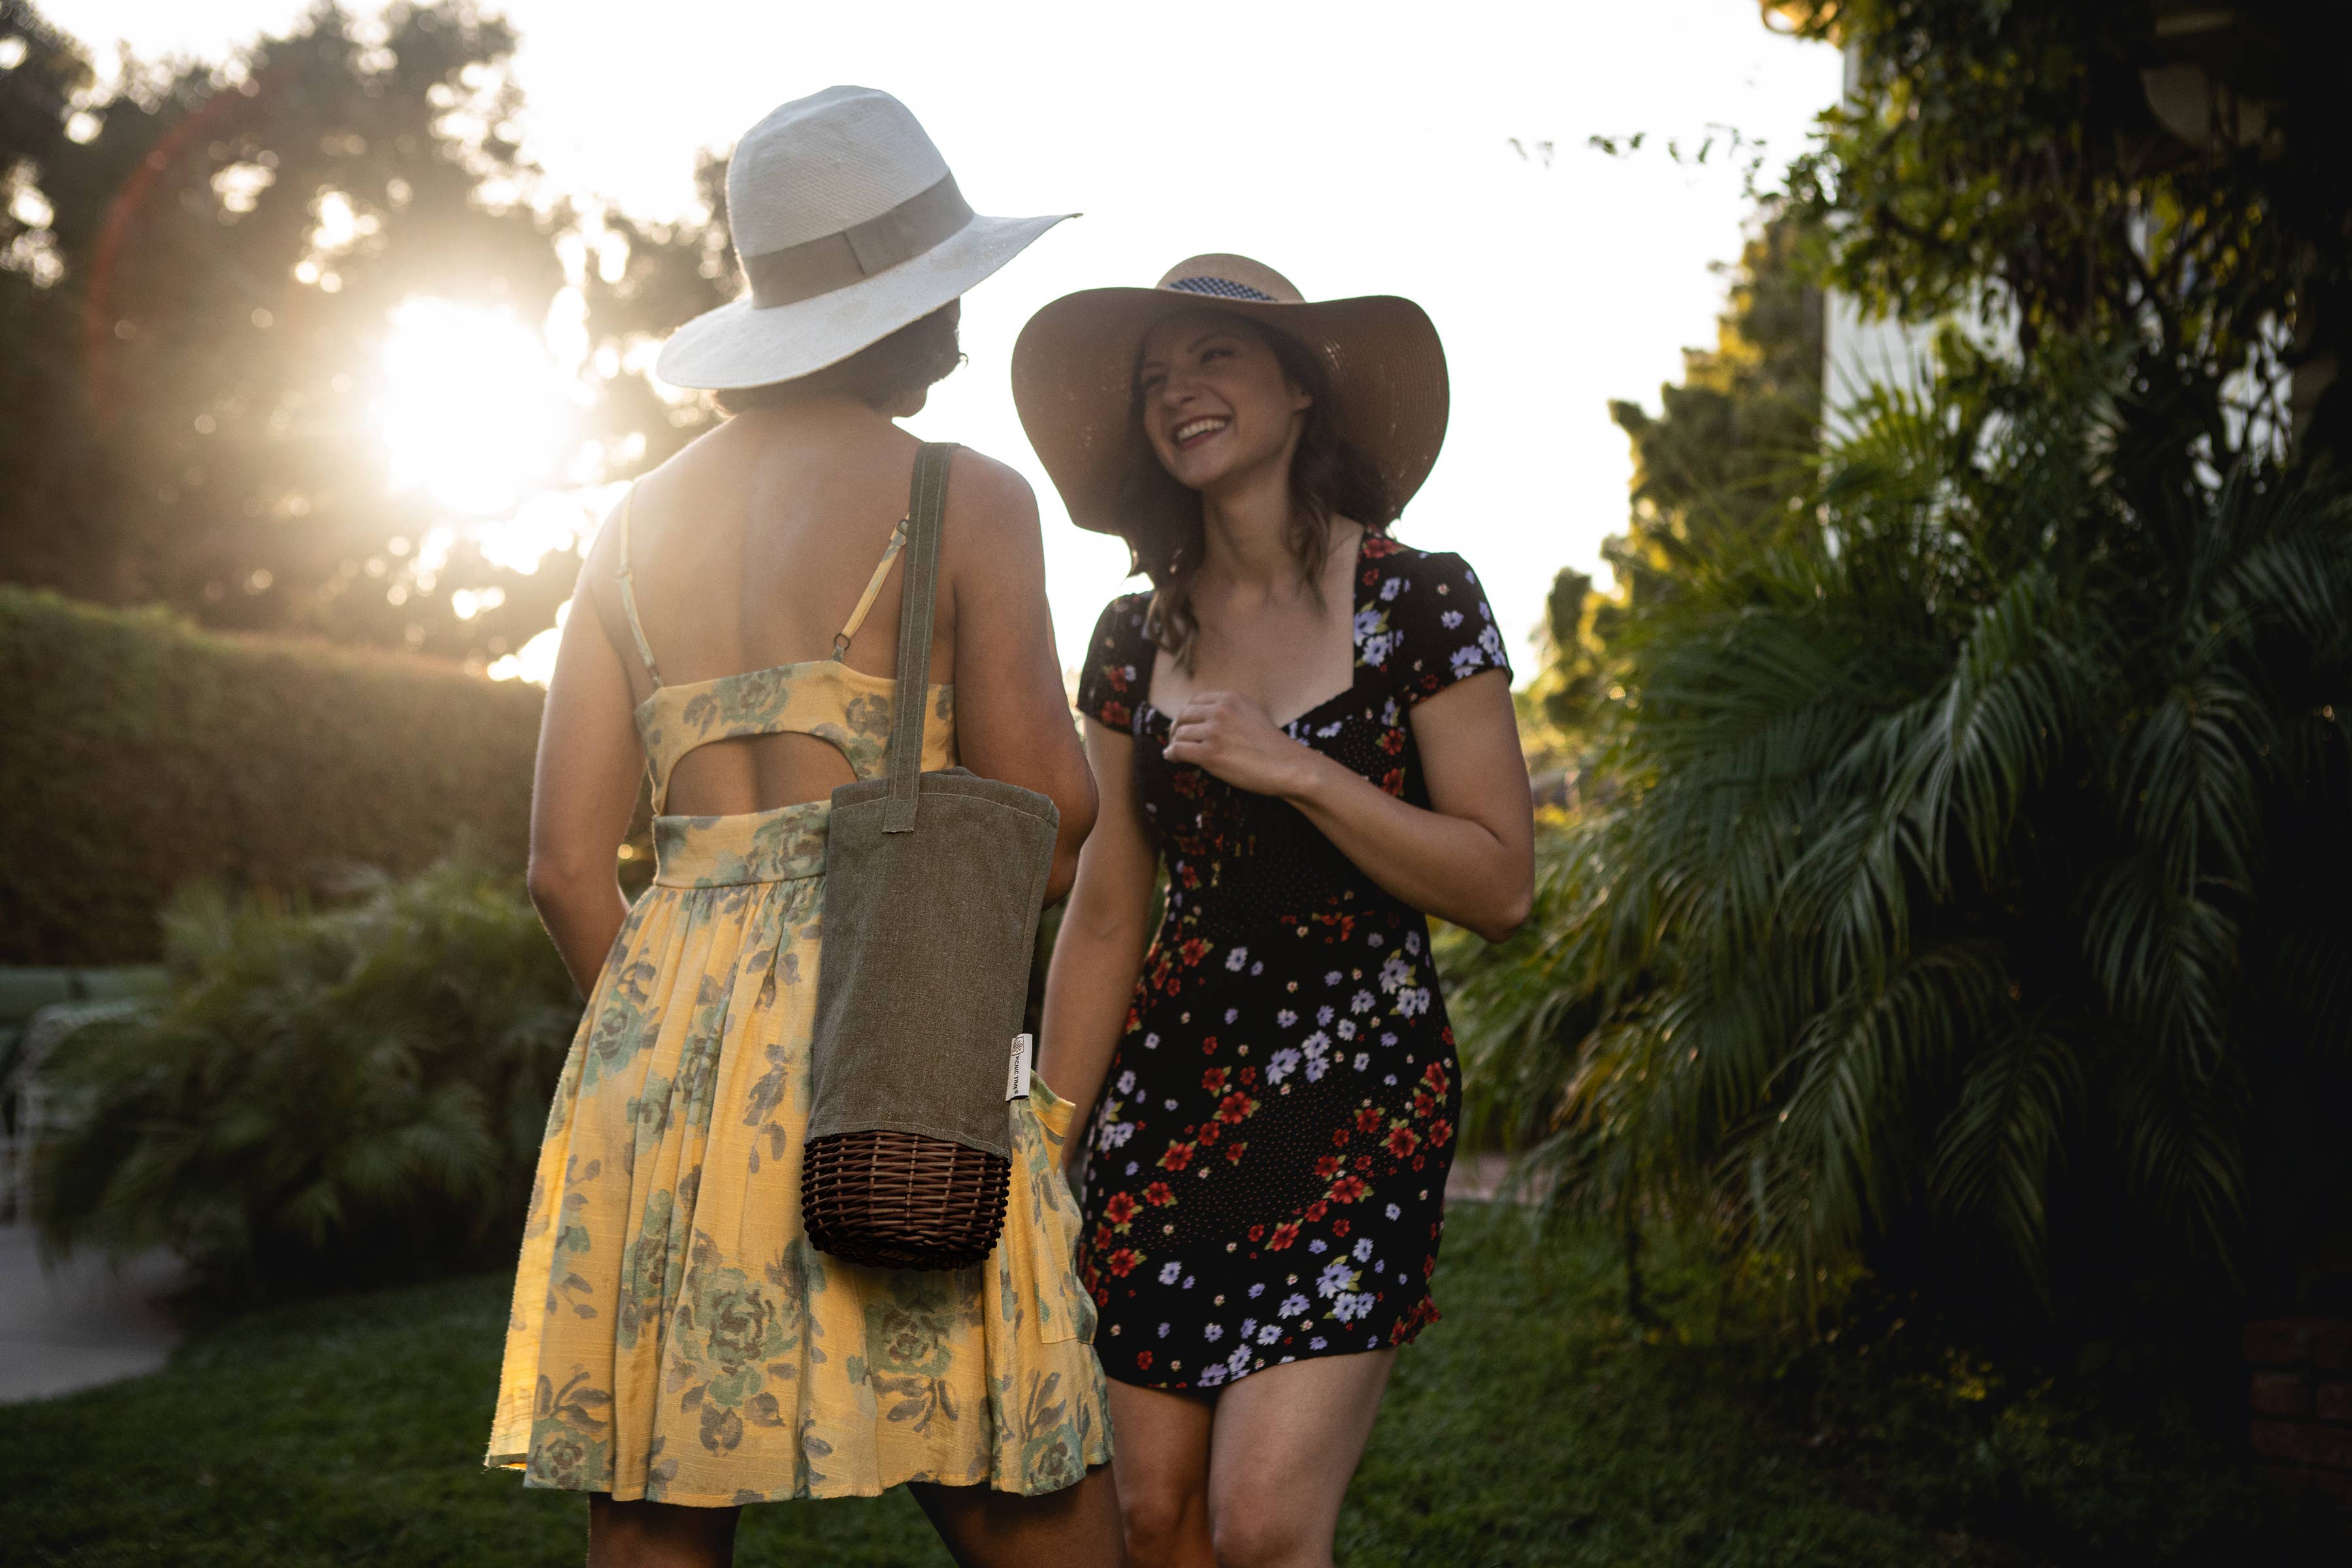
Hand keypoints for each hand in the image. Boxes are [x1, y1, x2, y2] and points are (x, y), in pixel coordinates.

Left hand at [1161, 690, 1321, 798]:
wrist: (1288, 766)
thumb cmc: (1273, 746)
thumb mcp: (1253, 714)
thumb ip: (1231, 711)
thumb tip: (1206, 719)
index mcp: (1231, 698)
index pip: (1195, 700)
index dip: (1186, 714)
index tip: (1185, 725)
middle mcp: (1221, 710)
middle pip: (1183, 715)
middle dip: (1177, 728)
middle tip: (1177, 740)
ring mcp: (1215, 731)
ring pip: (1180, 734)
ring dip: (1175, 744)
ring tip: (1176, 753)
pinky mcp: (1210, 754)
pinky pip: (1179, 750)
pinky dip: (1172, 755)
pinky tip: (1172, 759)